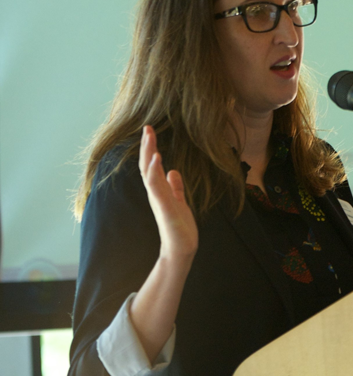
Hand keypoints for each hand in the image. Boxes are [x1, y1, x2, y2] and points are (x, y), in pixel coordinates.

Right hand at [139, 125, 198, 261]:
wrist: (182, 248)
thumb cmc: (180, 227)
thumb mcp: (179, 201)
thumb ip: (176, 187)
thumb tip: (173, 171)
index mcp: (159, 190)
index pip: (151, 166)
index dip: (150, 149)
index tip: (150, 131)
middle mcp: (156, 192)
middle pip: (147, 165)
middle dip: (147, 146)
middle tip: (147, 127)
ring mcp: (158, 199)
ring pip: (149, 172)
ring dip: (149, 153)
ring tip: (149, 136)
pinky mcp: (164, 206)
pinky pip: (156, 186)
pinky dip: (155, 171)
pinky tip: (158, 158)